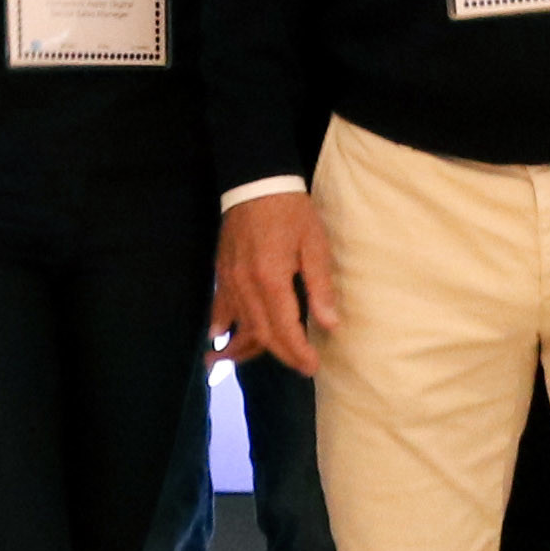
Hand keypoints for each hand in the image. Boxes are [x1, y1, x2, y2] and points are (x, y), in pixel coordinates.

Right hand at [218, 194, 339, 376]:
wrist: (257, 183)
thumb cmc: (292, 211)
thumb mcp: (315, 245)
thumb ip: (320, 287)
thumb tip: (329, 325)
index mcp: (272, 280)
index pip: (284, 329)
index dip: (298, 352)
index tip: (312, 366)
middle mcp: (246, 286)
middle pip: (261, 333)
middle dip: (281, 354)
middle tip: (300, 367)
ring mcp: (230, 280)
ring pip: (239, 324)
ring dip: (246, 348)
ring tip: (249, 366)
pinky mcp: (222, 273)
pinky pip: (221, 307)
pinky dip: (221, 325)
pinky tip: (219, 338)